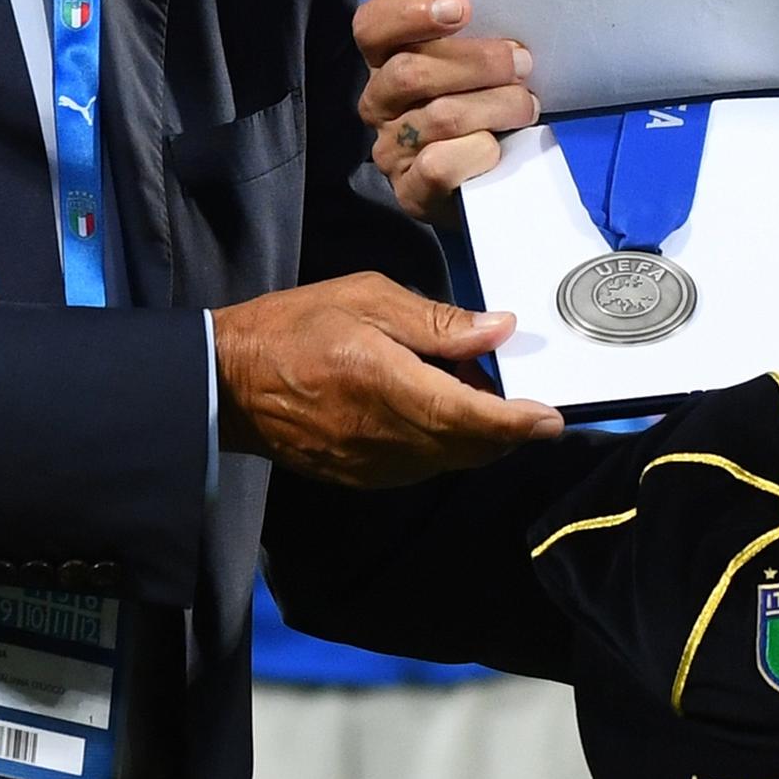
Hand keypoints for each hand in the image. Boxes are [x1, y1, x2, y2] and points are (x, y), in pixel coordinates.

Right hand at [213, 272, 565, 488]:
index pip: (472, 417)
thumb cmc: (294, 328)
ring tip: (458, 389)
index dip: (519, 422)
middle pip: (471, 448)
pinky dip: (442, 445)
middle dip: (504, 428)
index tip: (552, 418)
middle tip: (510, 390)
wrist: (227, 383)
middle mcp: (386, 437)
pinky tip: (428, 411)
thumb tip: (499, 331)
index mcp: (388, 384)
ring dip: (473, 435)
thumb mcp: (366, 299)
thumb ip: (437, 321)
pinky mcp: (361, 479)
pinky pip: (421, 468)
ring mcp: (372, 466)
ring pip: (450, 461)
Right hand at [356, 0, 539, 218]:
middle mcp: (378, 102)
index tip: (461, 7)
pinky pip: (440, 164)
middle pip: (411, 71)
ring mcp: (390, 149)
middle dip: (478, 63)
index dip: (410, 13)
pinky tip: (498, 145)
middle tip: (522, 62)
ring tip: (527, 104)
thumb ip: (442, 10)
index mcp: (384, 59)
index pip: (371, 26)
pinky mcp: (410, 191)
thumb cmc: (478, 99)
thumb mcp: (467, 49)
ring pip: (438, 117)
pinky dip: (478, 151)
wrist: (488, 178)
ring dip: (495, 105)